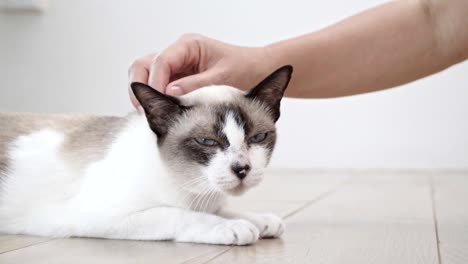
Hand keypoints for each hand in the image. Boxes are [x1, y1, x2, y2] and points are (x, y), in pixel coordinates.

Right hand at [128, 34, 271, 109]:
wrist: (258, 72)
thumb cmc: (245, 69)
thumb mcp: (222, 78)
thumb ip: (196, 85)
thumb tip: (169, 93)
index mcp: (189, 45)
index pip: (161, 62)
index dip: (155, 83)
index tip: (155, 103)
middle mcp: (178, 54)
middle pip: (144, 65)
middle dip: (140, 87)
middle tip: (144, 111)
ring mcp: (176, 67)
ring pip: (146, 76)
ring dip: (144, 94)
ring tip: (147, 115)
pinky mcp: (178, 80)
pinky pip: (158, 88)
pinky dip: (154, 99)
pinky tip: (156, 114)